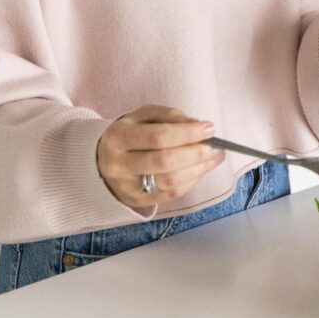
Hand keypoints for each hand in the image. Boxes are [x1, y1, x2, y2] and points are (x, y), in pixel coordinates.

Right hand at [97, 105, 223, 209]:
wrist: (102, 160)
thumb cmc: (130, 133)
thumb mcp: (143, 115)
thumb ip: (169, 116)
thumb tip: (196, 125)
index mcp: (118, 138)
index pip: (157, 137)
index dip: (187, 133)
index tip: (209, 128)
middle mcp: (118, 165)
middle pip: (164, 161)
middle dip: (196, 153)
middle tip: (216, 146)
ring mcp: (127, 187)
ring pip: (169, 182)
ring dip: (199, 169)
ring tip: (215, 157)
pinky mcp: (137, 201)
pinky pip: (170, 194)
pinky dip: (191, 180)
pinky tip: (201, 169)